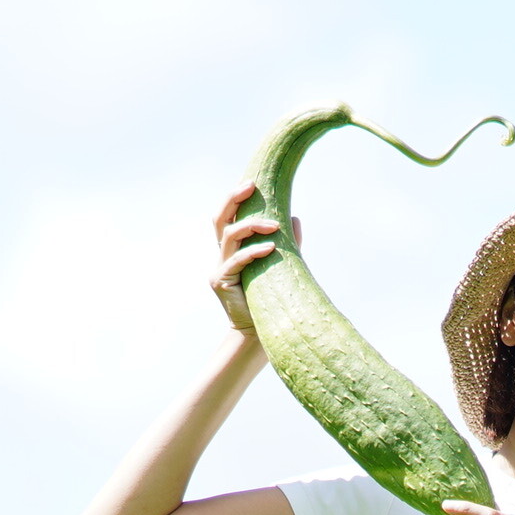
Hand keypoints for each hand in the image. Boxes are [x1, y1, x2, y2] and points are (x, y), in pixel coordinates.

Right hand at [209, 182, 278, 339]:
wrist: (261, 331)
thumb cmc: (272, 297)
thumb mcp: (282, 264)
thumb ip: (287, 242)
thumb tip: (295, 217)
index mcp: (233, 248)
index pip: (229, 216)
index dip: (235, 198)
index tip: (252, 182)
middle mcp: (223, 254)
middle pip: (219, 219)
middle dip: (232, 199)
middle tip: (250, 186)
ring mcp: (220, 267)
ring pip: (228, 236)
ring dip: (251, 226)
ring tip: (274, 226)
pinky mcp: (221, 282)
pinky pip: (236, 261)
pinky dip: (253, 252)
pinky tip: (271, 248)